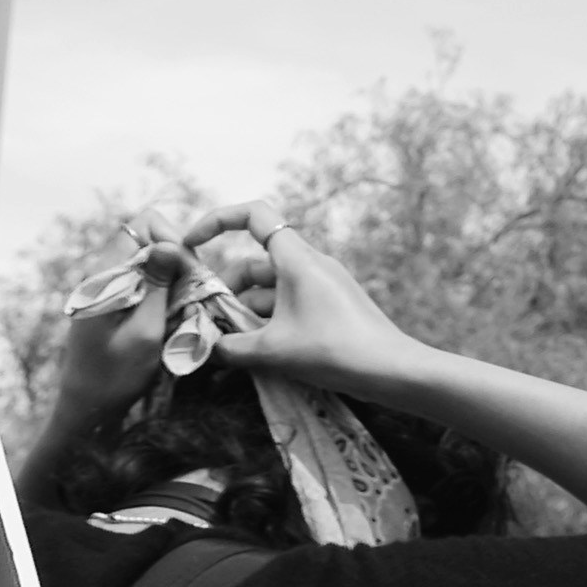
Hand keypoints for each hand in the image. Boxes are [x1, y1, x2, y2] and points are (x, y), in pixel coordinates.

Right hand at [209, 225, 427, 406]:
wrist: (393, 372)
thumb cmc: (335, 352)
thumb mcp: (273, 351)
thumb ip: (230, 348)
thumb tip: (204, 348)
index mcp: (297, 259)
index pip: (254, 215)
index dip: (217, 220)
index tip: (193, 243)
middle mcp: (310, 265)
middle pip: (254, 264)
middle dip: (227, 293)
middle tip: (208, 326)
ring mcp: (322, 286)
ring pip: (269, 290)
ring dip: (245, 315)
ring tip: (228, 349)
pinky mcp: (330, 307)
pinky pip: (288, 306)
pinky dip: (267, 324)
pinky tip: (254, 356)